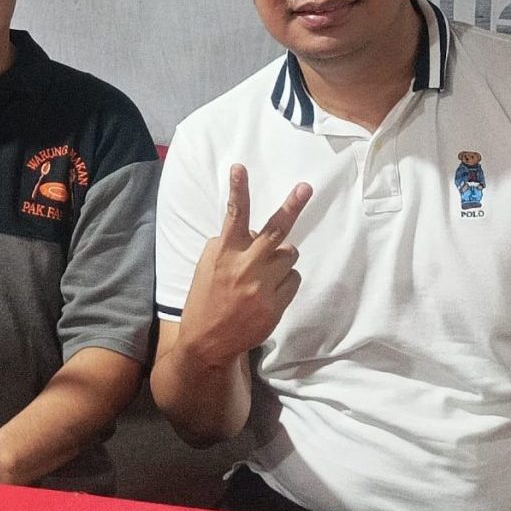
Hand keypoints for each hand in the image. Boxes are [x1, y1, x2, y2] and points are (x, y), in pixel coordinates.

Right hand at [179, 165, 312, 362]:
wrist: (208, 342)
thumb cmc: (205, 299)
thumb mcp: (206, 267)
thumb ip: (227, 244)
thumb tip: (250, 231)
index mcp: (224, 253)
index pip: (234, 215)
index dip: (238, 190)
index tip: (239, 168)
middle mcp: (245, 266)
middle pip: (276, 230)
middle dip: (292, 206)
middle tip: (305, 188)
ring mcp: (262, 286)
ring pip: (290, 255)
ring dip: (282, 257)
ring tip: (266, 271)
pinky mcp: (276, 304)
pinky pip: (294, 279)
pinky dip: (285, 280)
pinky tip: (269, 291)